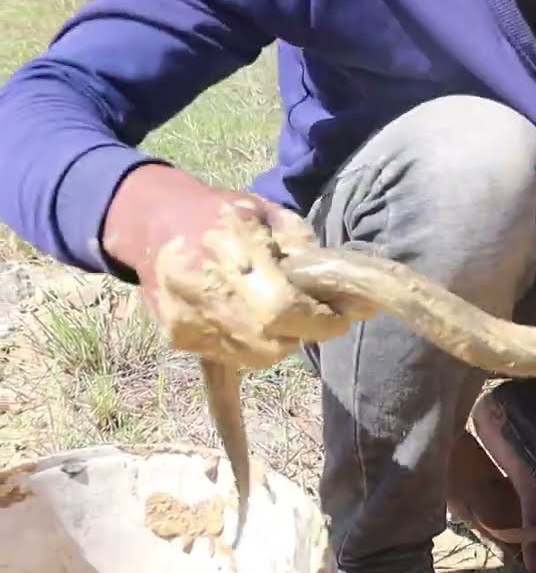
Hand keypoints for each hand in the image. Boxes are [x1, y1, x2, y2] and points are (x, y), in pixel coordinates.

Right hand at [103, 164, 372, 369]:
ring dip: (279, 342)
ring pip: (254, 357)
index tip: (339, 318)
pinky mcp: (177, 337)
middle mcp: (204, 288)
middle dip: (302, 333)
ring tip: (281, 315)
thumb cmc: (221, 214)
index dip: (318, 321)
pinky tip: (254, 322)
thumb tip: (345, 291)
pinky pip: (230, 357)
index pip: (283, 308)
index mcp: (231, 248)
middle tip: (314, 317)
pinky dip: (251, 345)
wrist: (153, 222)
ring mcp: (187, 318)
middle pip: (272, 341)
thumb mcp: (269, 214)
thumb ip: (304, 249)